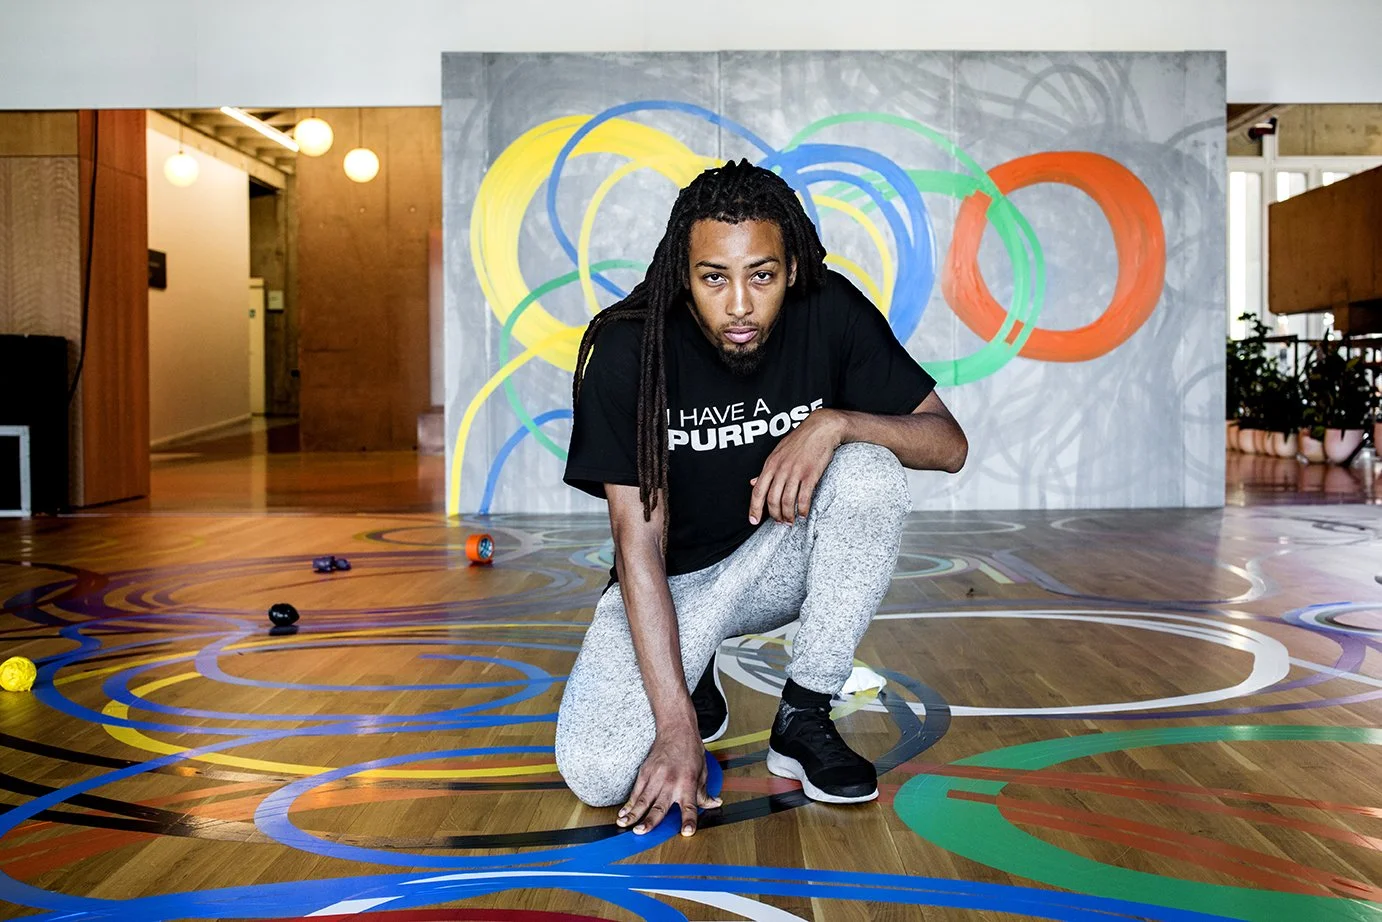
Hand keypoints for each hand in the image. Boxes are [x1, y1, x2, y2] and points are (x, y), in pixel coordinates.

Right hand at [618, 722, 720, 835]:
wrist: (677, 730)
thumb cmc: (691, 751)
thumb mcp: (703, 772)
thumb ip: (704, 793)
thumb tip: (714, 804)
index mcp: (688, 783)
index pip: (690, 806)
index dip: (689, 820)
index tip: (687, 832)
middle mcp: (671, 782)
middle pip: (660, 806)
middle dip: (650, 820)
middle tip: (641, 832)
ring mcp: (656, 777)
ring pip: (643, 800)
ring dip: (634, 814)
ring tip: (625, 825)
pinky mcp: (645, 772)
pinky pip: (636, 791)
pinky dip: (629, 803)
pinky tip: (623, 813)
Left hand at [750, 410, 842, 524]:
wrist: (820, 428)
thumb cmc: (799, 440)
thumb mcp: (777, 452)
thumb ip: (766, 470)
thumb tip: (753, 482)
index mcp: (770, 464)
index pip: (758, 490)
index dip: (754, 508)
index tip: (753, 521)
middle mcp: (780, 469)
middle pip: (772, 499)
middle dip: (774, 515)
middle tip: (779, 522)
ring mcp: (795, 472)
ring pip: (786, 501)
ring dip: (788, 515)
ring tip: (790, 521)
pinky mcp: (810, 474)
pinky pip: (803, 498)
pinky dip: (802, 509)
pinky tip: (803, 514)